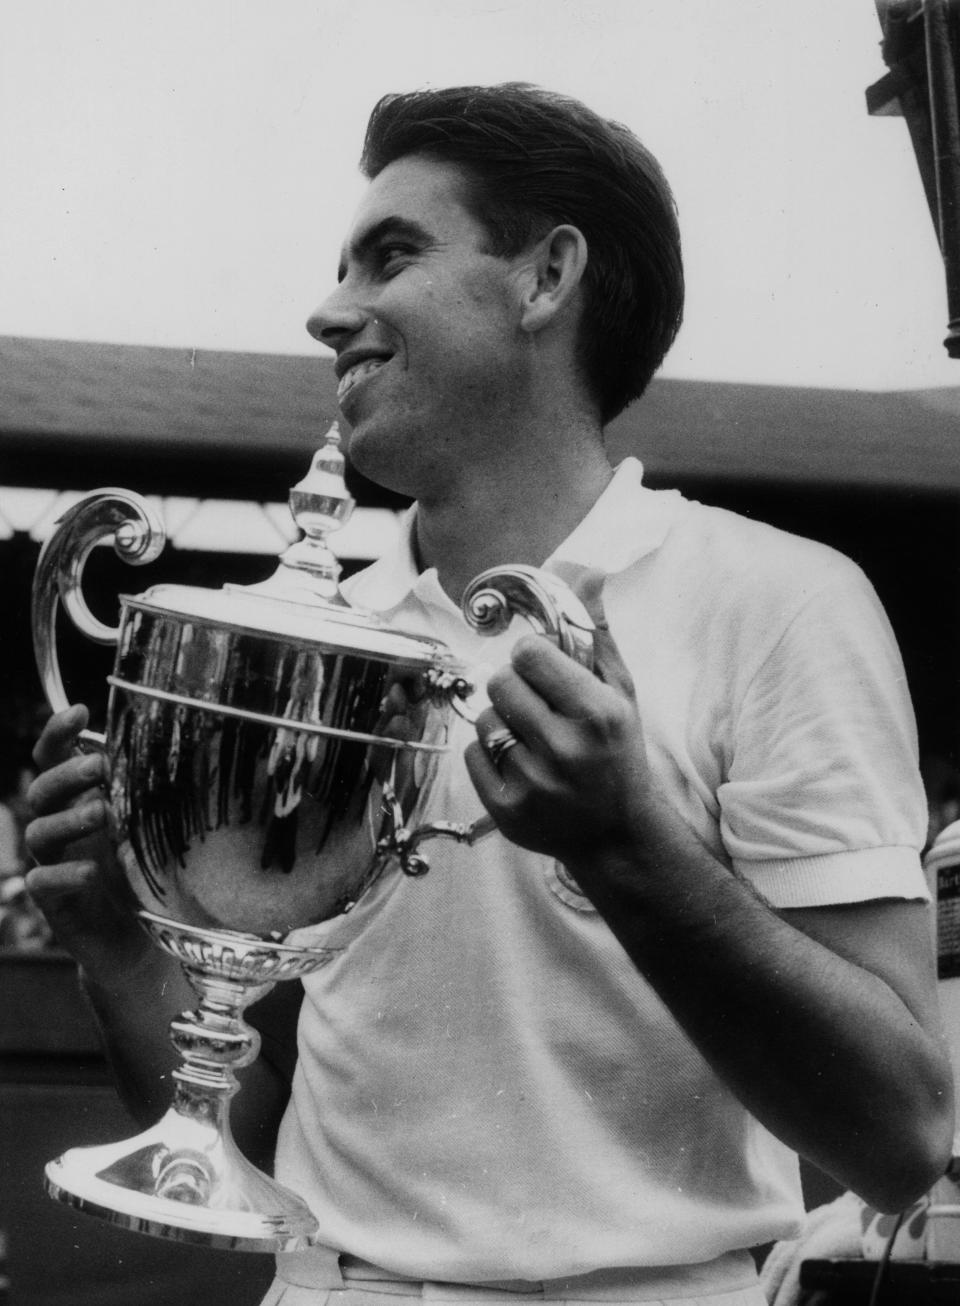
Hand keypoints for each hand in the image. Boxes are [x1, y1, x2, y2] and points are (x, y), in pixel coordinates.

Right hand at [25, 704, 149, 977]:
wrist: (141, 941)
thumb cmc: (145, 873)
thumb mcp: (151, 825)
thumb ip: (150, 792)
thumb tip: (185, 743)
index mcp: (78, 800)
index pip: (54, 759)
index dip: (58, 733)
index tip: (78, 711)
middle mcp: (60, 829)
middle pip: (42, 791)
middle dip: (68, 774)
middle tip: (100, 767)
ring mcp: (53, 864)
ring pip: (40, 833)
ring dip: (69, 819)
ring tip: (102, 812)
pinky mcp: (54, 903)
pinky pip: (42, 883)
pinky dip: (64, 875)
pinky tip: (91, 871)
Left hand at [464, 598, 656, 872]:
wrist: (616, 835)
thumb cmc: (618, 755)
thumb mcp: (621, 696)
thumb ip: (597, 636)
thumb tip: (587, 574)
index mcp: (598, 715)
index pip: (530, 654)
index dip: (532, 657)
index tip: (542, 668)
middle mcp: (566, 749)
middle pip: (500, 683)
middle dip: (515, 688)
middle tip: (536, 705)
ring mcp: (534, 783)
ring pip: (484, 719)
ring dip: (502, 722)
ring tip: (531, 739)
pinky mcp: (507, 811)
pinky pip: (472, 754)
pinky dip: (489, 755)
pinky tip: (520, 765)